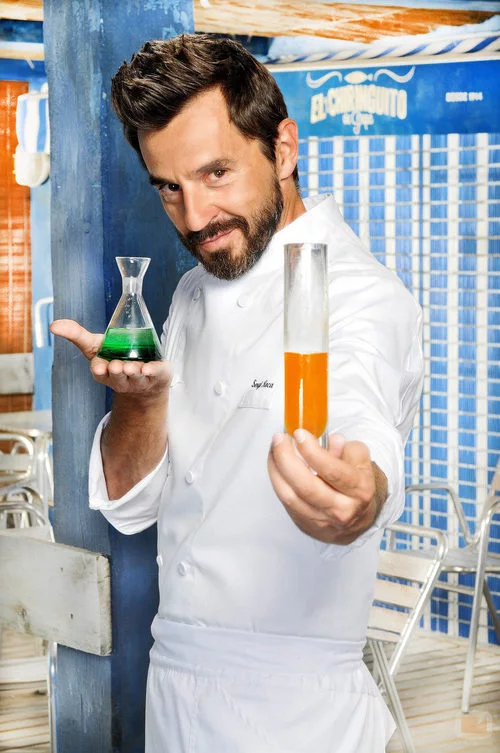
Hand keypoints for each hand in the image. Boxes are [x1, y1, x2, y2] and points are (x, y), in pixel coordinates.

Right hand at [50, 319, 171, 395]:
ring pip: (136, 377)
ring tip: (133, 367)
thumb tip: (53, 325)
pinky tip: (150, 368)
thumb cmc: (116, 357)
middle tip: (117, 365)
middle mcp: (122, 379)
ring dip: (135, 372)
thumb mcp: (96, 345)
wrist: (144, 375)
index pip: (100, 372)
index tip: (101, 366)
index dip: (100, 369)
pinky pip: (155, 375)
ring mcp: (140, 380)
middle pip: (118, 377)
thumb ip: (76, 334)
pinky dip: (153, 371)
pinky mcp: (157, 376)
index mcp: (105, 372)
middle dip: (117, 372)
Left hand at [267, 430, 386, 544]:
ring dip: (276, 468)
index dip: (312, 451)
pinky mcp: (304, 523)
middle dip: (286, 459)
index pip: (332, 471)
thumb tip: (333, 440)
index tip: (300, 434)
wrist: (356, 520)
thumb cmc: (356, 485)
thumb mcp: (360, 462)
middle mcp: (340, 509)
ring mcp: (321, 520)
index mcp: (359, 490)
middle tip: (279, 438)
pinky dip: (277, 479)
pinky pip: (284, 501)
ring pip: (290, 496)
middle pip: (306, 486)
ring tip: (274, 448)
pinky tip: (276, 464)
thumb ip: (347, 449)